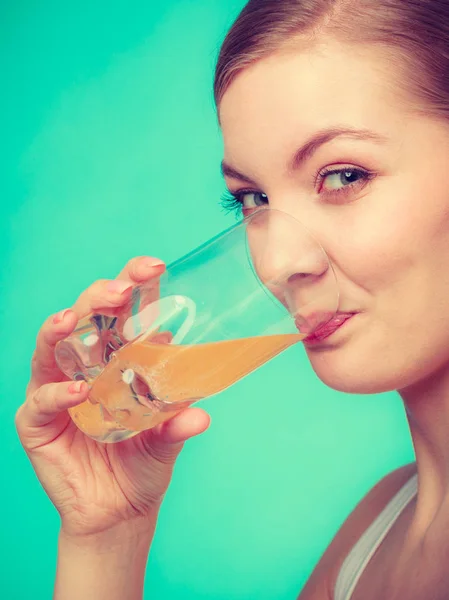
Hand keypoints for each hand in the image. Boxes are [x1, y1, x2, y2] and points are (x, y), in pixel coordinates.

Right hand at [15, 256, 210, 540]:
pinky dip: (56, 393)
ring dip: (61, 328)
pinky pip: (41, 399)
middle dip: (100, 296)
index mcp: (120, 357)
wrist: (120, 510)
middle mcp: (87, 365)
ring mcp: (58, 389)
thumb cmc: (144, 463)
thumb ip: (178, 424)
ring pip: (51, 347)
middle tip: (120, 288)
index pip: (125, 311)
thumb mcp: (167, 439)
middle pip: (87, 317)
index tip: (154, 267)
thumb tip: (200, 413)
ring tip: (74, 319)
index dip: (135, 284)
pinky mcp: (38, 421)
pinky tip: (77, 391)